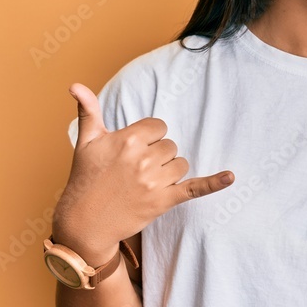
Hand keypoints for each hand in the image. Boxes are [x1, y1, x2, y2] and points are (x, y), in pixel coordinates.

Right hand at [52, 83, 234, 260]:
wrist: (84, 223)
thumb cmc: (85, 179)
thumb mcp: (86, 142)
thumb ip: (88, 111)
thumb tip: (75, 84)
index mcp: (128, 140)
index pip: (158, 126)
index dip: (149, 137)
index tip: (134, 150)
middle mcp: (143, 159)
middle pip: (170, 145)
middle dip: (157, 155)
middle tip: (135, 170)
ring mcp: (154, 182)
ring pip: (180, 164)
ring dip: (169, 171)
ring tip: (145, 182)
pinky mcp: (163, 202)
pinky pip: (194, 188)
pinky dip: (214, 183)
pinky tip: (231, 177)